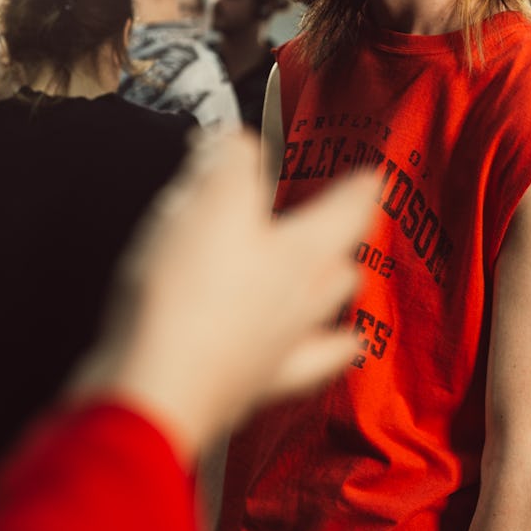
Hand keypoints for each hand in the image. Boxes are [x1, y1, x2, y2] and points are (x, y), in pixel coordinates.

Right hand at [70, 129, 375, 460]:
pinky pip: (302, 365)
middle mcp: (303, 302)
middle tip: (348, 218)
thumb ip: (231, 160)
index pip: (347, 208)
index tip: (376, 175)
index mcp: (301, 252)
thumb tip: (238, 141)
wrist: (154, 388)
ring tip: (343, 275)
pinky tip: (330, 348)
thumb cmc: (187, 296)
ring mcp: (282, 348)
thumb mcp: (208, 200)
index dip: (362, 186)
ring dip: (334, 290)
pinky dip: (320, 352)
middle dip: (346, 239)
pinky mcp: (252, 384)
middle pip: (341, 265)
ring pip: (326, 313)